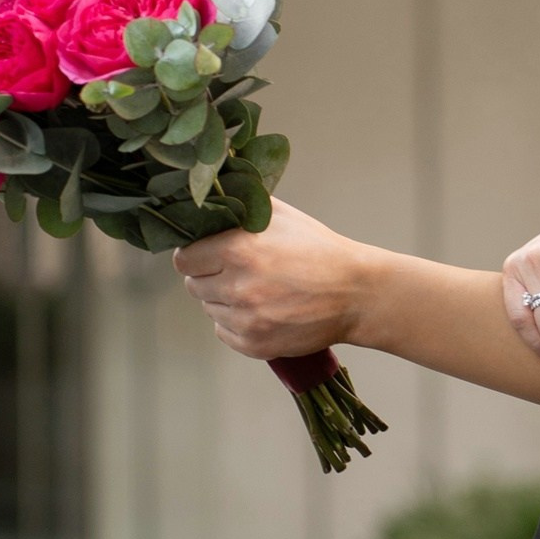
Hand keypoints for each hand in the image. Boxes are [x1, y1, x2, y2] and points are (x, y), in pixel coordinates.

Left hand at [176, 198, 371, 359]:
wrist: (355, 293)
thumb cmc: (320, 251)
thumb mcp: (282, 216)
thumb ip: (242, 205)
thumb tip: (212, 194)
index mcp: (238, 250)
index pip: (184, 260)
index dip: (196, 256)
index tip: (209, 255)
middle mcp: (237, 287)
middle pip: (194, 286)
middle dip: (211, 278)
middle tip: (238, 273)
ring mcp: (246, 319)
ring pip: (210, 310)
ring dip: (225, 302)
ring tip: (257, 292)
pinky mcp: (255, 344)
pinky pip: (224, 332)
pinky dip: (237, 324)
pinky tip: (262, 311)